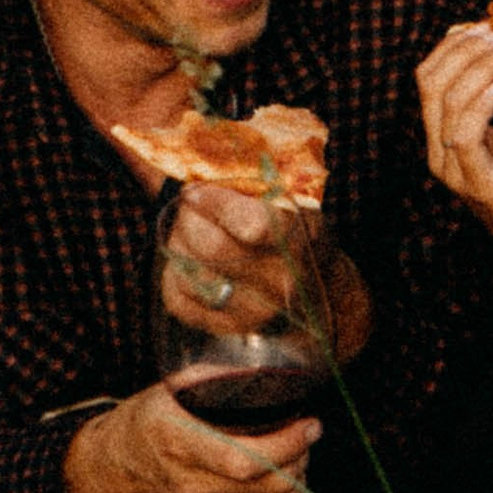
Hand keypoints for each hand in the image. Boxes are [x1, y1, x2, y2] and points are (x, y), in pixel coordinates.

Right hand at [63, 382, 317, 492]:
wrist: (104, 477)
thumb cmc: (137, 430)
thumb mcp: (167, 392)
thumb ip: (214, 379)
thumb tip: (261, 372)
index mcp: (179, 445)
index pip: (248, 460)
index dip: (289, 443)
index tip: (308, 424)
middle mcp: (192, 488)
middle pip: (273, 487)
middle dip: (302, 456)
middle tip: (303, 435)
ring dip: (300, 484)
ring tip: (296, 460)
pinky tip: (287, 487)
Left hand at [161, 186, 373, 363]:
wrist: (320, 293)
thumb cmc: (299, 235)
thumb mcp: (291, 202)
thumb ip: (246, 185)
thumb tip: (171, 164)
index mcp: (298, 241)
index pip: (249, 227)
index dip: (213, 203)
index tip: (196, 190)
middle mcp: (279, 282)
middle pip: (210, 247)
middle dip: (188, 218)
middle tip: (188, 206)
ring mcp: (254, 311)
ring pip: (189, 272)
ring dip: (178, 244)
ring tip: (189, 232)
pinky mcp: (228, 328)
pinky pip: (178, 300)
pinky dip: (173, 275)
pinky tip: (188, 261)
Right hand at [417, 22, 492, 348]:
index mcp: (446, 135)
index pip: (431, 77)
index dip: (456, 45)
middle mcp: (439, 151)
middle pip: (430, 81)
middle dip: (466, 49)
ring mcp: (454, 168)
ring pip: (445, 100)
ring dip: (481, 66)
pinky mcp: (476, 183)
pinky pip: (462, 133)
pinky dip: (479, 102)